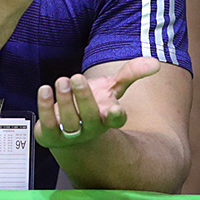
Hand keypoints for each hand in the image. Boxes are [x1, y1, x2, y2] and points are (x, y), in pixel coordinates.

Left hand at [34, 57, 160, 148]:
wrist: (69, 128)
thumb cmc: (94, 104)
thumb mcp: (113, 87)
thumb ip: (131, 73)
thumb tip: (155, 63)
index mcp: (108, 117)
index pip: (116, 120)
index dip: (116, 116)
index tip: (115, 109)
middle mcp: (91, 128)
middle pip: (90, 117)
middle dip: (83, 97)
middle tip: (76, 76)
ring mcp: (70, 135)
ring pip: (69, 121)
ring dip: (64, 100)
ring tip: (61, 81)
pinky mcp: (50, 136)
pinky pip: (48, 124)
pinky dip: (45, 106)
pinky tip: (44, 90)